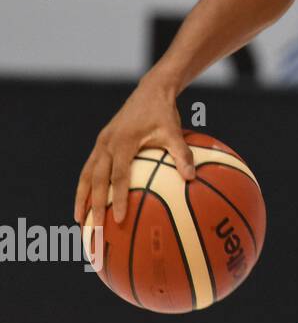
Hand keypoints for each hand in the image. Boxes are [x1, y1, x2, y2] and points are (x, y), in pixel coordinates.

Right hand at [74, 75, 195, 229]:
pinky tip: (87, 202)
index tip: (119, 220)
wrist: (150, 91)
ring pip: (87, 176)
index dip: (118, 199)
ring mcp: (101, 143)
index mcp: (123, 143)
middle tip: (94, 230)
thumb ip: (182, 154)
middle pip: (96, 181)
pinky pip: (89, 169)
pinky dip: (86, 187)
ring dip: (82, 199)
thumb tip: (192, 177)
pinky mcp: (100, 143)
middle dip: (94, 207)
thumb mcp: (175, 132)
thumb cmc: (165, 114)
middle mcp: (107, 144)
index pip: (119, 177)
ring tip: (80, 222)